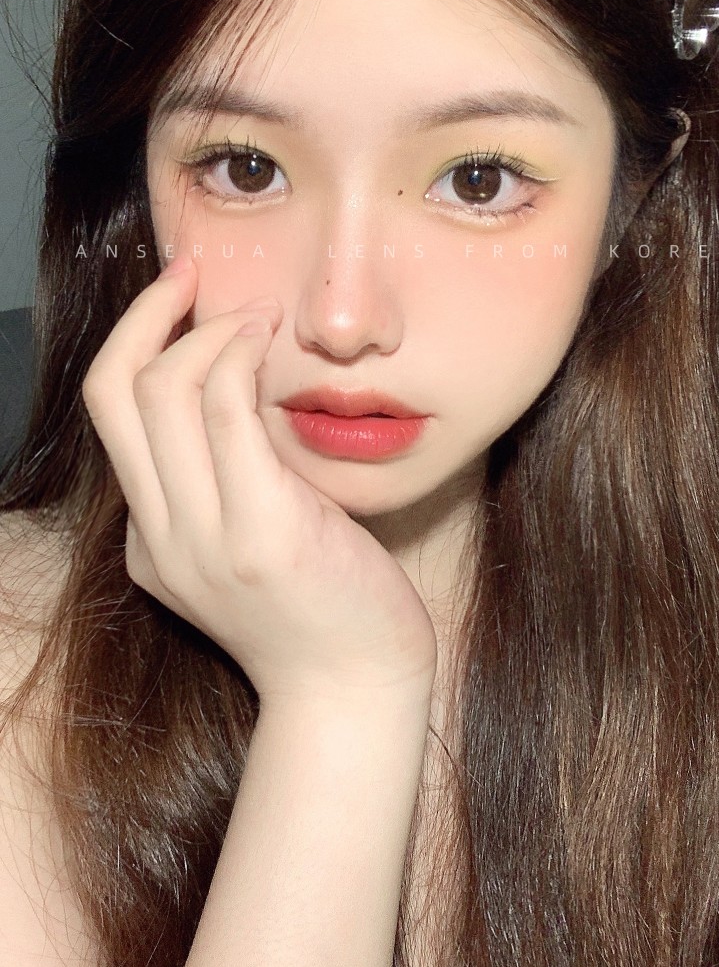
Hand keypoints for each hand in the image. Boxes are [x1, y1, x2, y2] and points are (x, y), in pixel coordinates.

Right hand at [81, 256, 437, 705]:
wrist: (355, 692)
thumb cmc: (325, 612)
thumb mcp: (255, 546)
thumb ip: (231, 486)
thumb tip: (243, 395)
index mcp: (152, 544)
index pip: (115, 420)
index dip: (141, 344)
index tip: (180, 302)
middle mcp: (161, 540)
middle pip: (116, 395)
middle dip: (149, 315)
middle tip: (197, 274)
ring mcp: (204, 540)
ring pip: (164, 392)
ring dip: (210, 330)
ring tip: (258, 312)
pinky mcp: (262, 533)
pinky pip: (225, 413)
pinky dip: (239, 357)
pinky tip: (271, 339)